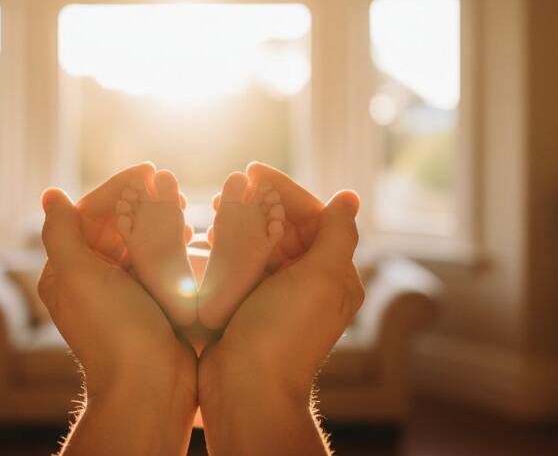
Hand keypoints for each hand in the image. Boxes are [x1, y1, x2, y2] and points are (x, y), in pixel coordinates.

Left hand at [38, 164, 196, 454]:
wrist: (150, 383)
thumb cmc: (111, 328)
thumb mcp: (78, 275)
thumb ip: (62, 232)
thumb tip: (50, 194)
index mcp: (67, 271)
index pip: (88, 214)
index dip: (116, 189)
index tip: (147, 170)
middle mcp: (91, 279)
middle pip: (114, 225)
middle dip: (140, 201)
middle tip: (168, 184)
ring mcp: (122, 291)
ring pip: (138, 241)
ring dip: (157, 218)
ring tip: (180, 206)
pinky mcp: (150, 302)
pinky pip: (157, 261)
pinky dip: (170, 242)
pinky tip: (189, 234)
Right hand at [199, 163, 363, 455]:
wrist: (247, 387)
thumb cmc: (287, 332)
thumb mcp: (322, 278)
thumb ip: (337, 234)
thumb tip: (350, 197)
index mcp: (332, 274)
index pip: (313, 217)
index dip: (284, 190)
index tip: (253, 170)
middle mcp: (307, 283)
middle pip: (285, 228)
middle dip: (260, 203)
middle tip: (231, 187)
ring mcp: (275, 295)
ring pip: (260, 244)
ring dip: (241, 222)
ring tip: (218, 206)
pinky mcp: (246, 306)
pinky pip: (239, 265)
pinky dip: (227, 246)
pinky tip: (208, 236)